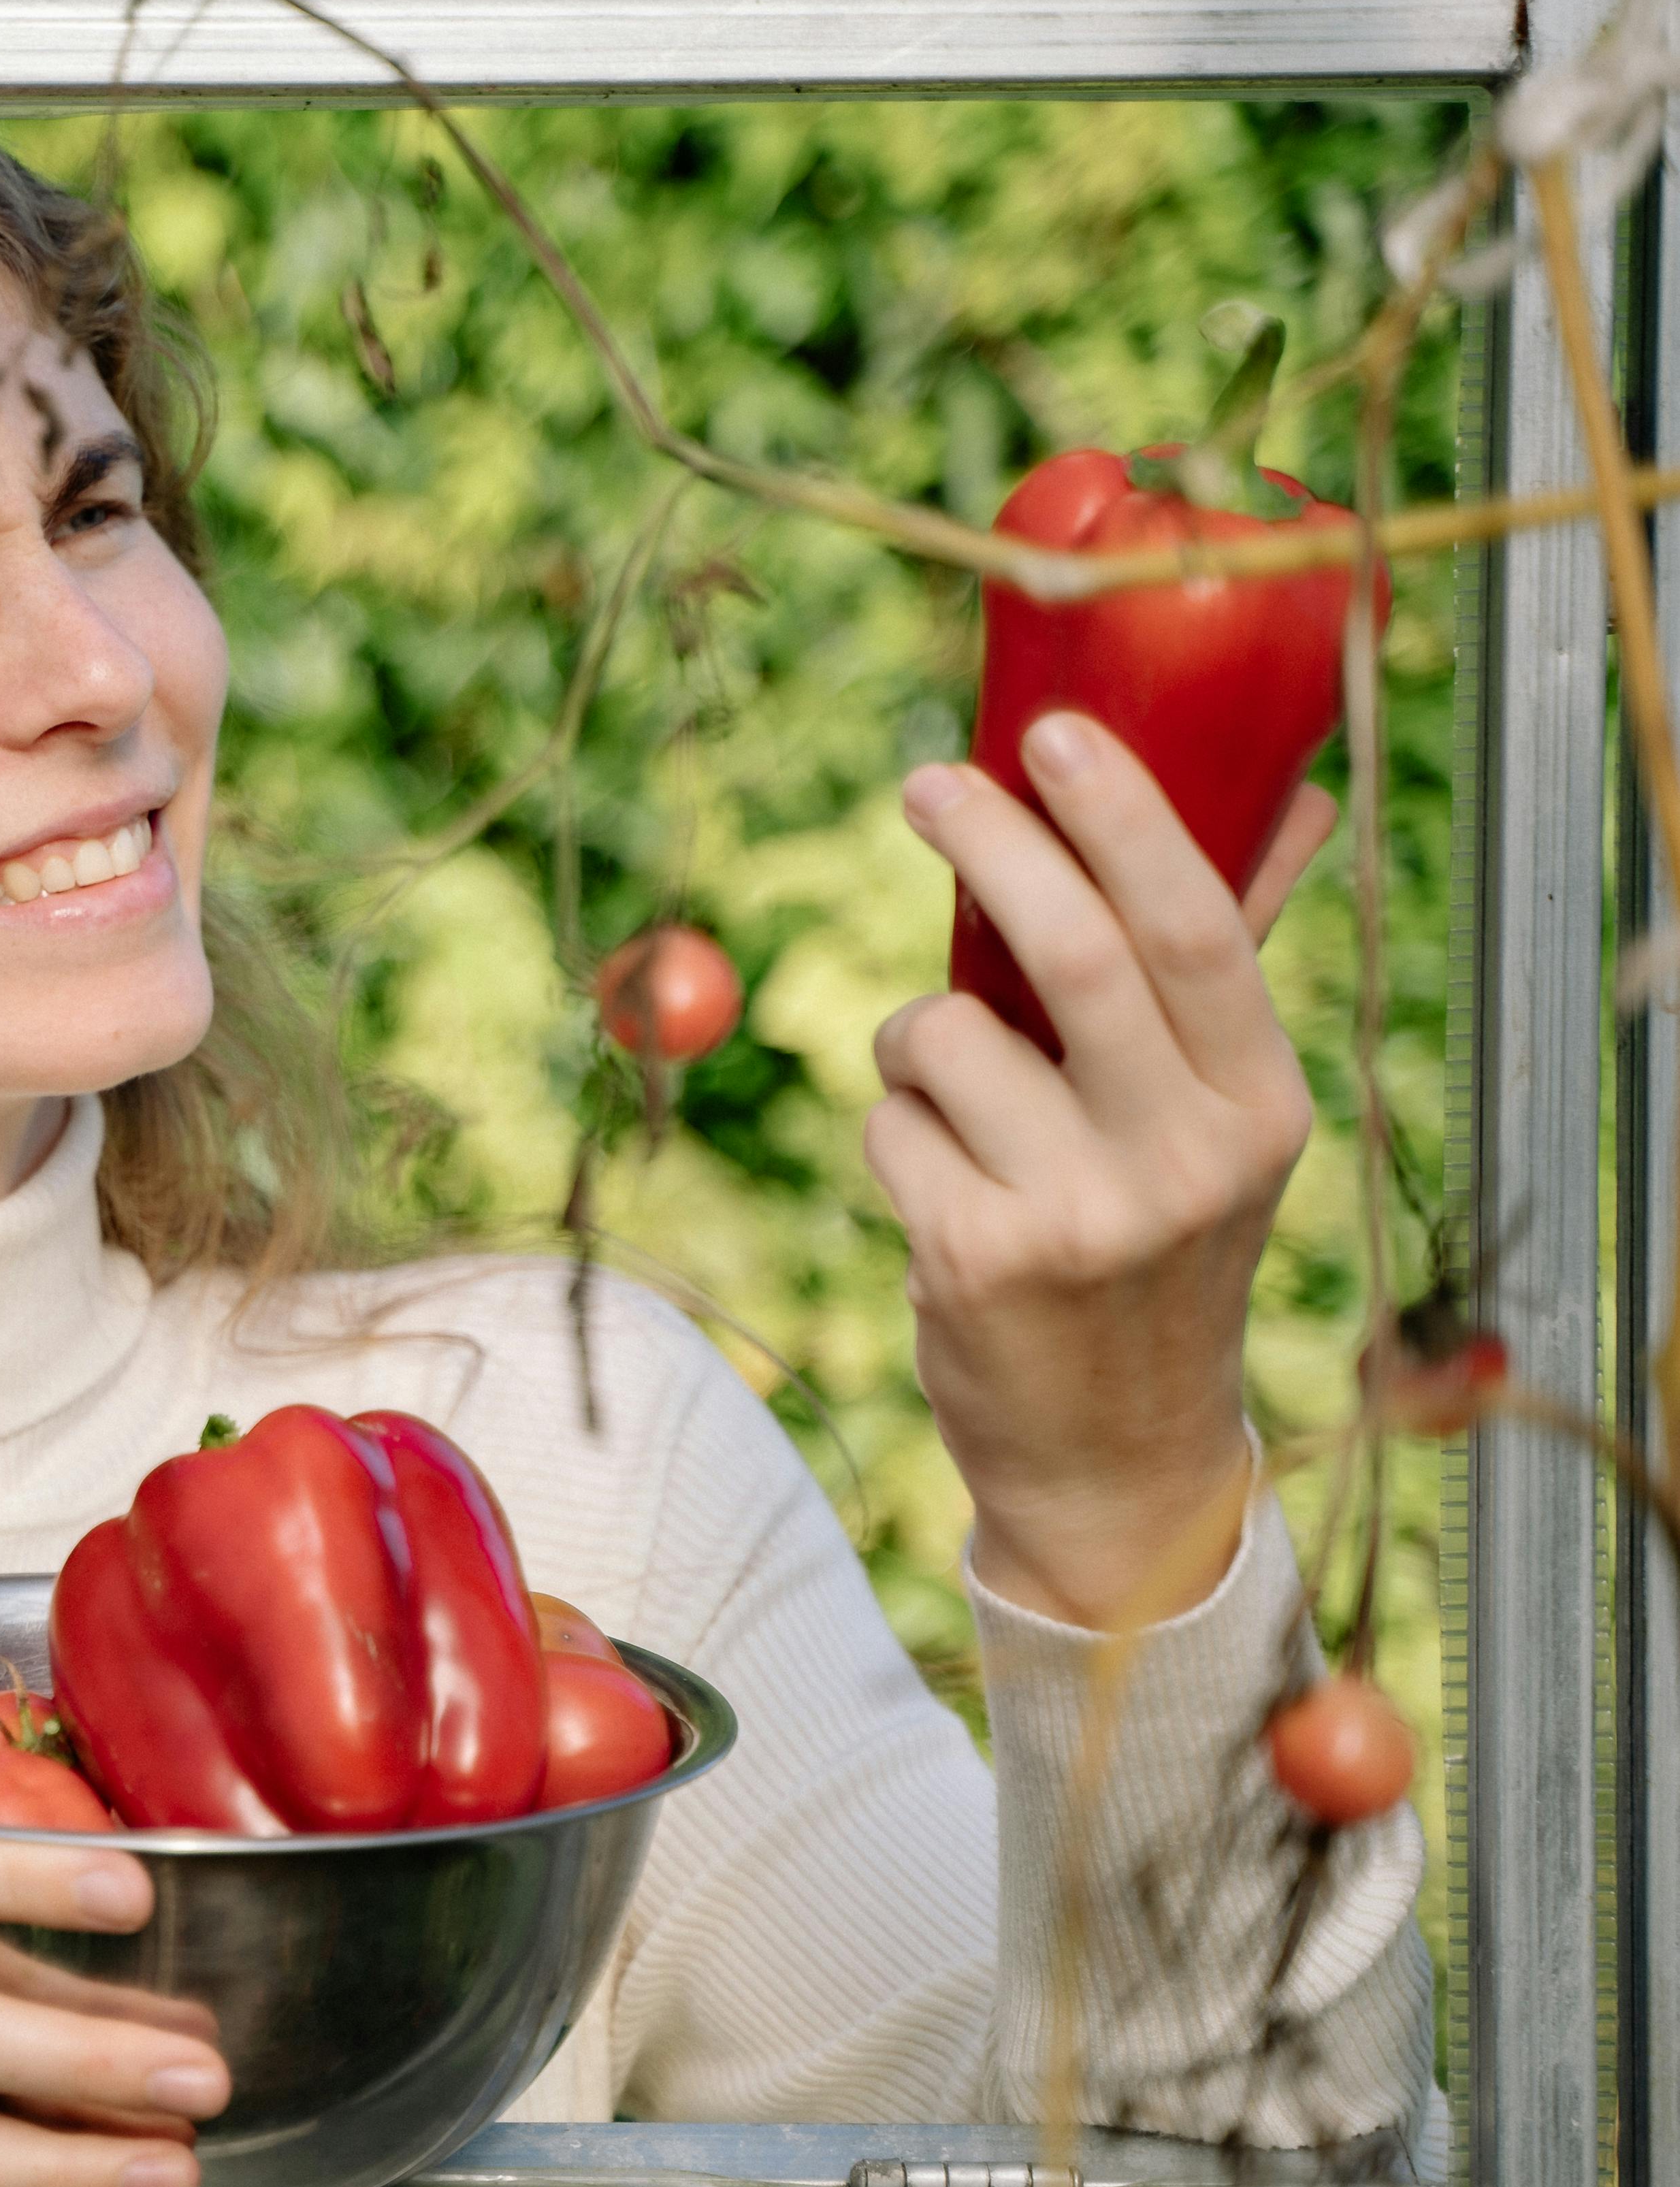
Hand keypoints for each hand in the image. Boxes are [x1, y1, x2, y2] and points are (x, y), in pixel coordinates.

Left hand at [864, 710, 1333, 1629]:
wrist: (1113, 1451)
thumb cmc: (1156, 1246)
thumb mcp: (1219, 1117)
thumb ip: (1230, 962)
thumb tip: (1301, 796)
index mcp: (1259, 1107)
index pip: (1197, 931)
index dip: (1123, 820)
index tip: (1055, 734)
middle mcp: (1183, 1161)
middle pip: (1068, 953)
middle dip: (986, 844)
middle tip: (928, 785)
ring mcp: (1075, 1216)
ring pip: (941, 1036)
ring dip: (917, 1040)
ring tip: (959, 1101)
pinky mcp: (972, 1259)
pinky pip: (886, 1124)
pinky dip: (893, 1131)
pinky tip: (944, 1192)